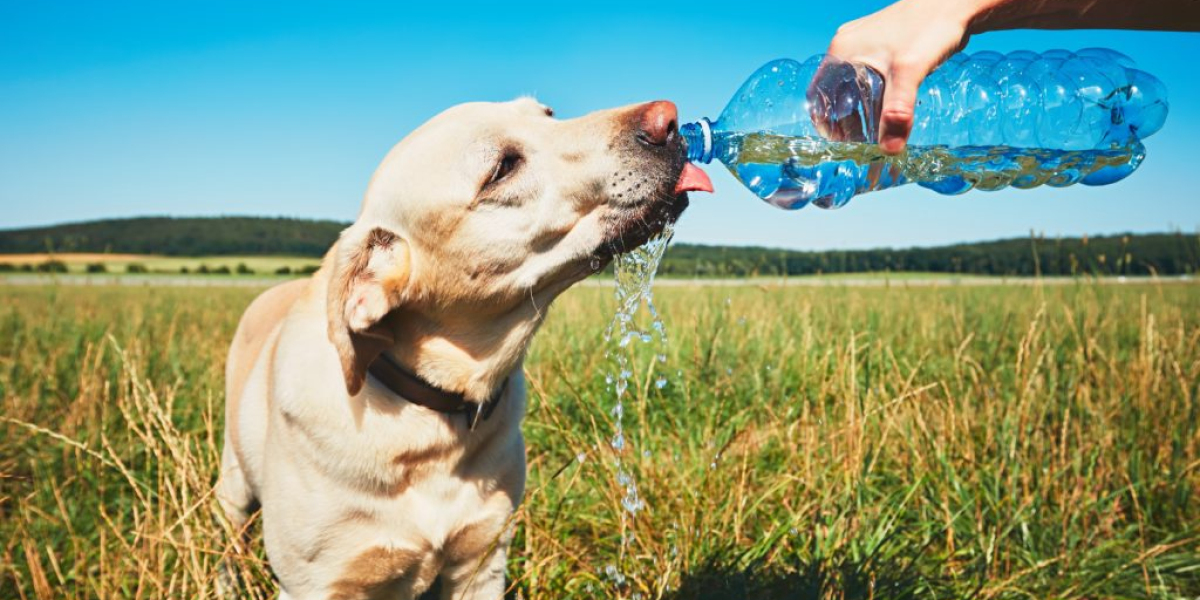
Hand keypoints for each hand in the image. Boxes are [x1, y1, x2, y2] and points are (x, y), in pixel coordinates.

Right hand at [822, 0, 978, 152]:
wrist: (956, 1)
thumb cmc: (929, 28)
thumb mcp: (910, 72)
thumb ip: (897, 112)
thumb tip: (889, 151)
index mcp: (842, 52)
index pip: (818, 95)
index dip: (825, 123)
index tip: (840, 145)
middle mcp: (847, 47)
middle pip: (835, 93)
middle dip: (845, 121)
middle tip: (862, 144)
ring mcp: (863, 44)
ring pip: (853, 86)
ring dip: (861, 110)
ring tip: (876, 131)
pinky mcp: (881, 45)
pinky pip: (868, 77)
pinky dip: (874, 97)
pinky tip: (889, 108)